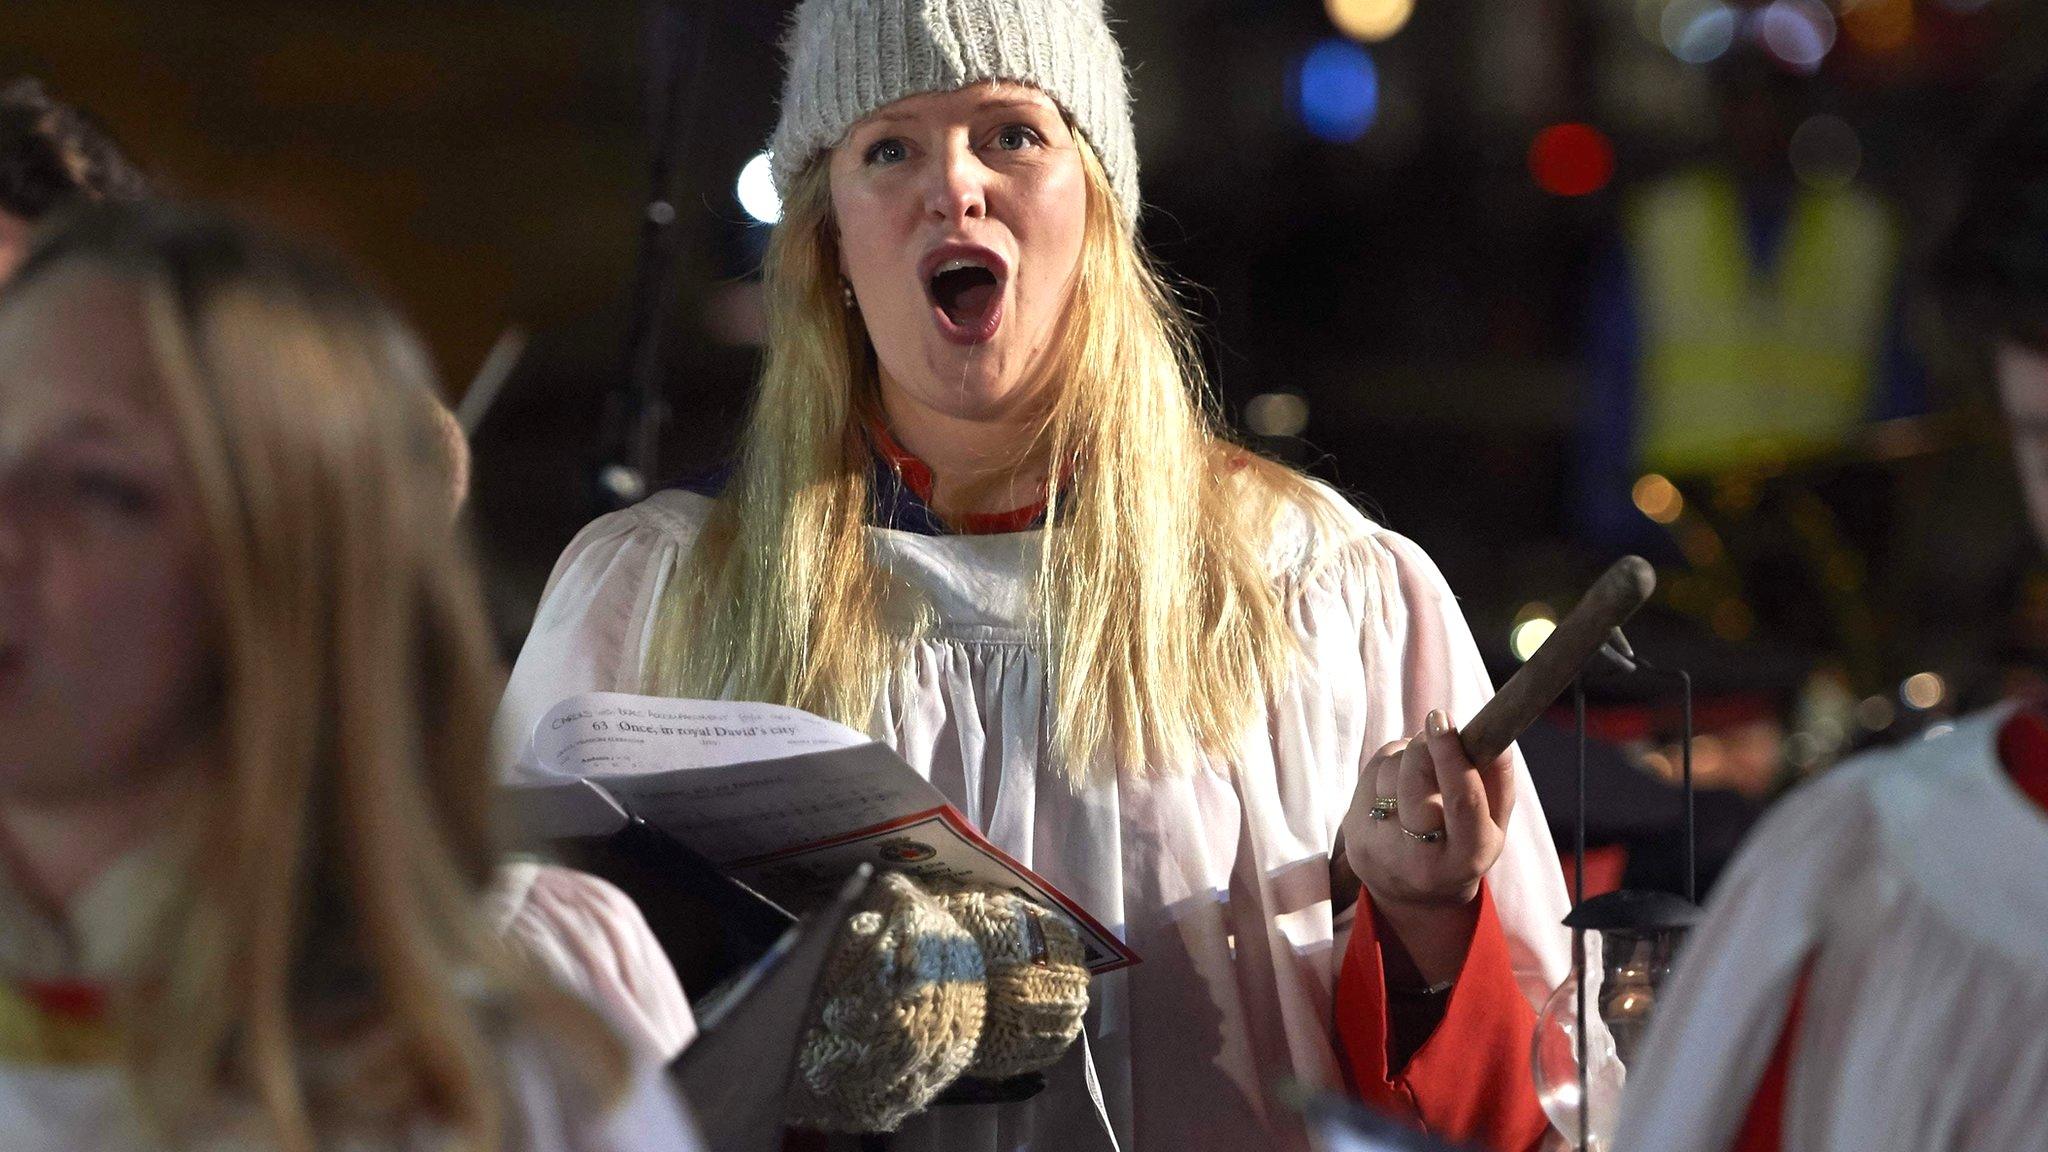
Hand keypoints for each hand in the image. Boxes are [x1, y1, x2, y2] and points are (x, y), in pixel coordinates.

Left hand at [1341, 709, 1514, 913]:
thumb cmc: (1462, 849)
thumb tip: (1495, 739)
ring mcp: (1379, 846)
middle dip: (1425, 745)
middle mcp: (1419, 857)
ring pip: (1390, 770)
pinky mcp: (1354, 833)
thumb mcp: (1492, 827)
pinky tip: (1401, 781)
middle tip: (1437, 730)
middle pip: (1415, 780)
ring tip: (1424, 770)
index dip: (1451, 755)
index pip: (1460, 799)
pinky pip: (1370, 773)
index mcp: (1466, 857)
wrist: (1413, 897)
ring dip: (1409, 755)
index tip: (1443, 719)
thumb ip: (1498, 783)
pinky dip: (1389, 763)